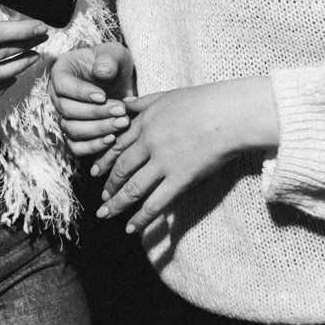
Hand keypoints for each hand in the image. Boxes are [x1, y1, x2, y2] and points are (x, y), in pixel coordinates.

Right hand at [51, 45, 136, 158]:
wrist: (120, 82)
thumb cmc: (114, 64)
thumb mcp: (115, 53)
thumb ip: (108, 58)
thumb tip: (102, 72)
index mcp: (62, 72)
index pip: (62, 85)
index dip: (81, 92)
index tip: (103, 95)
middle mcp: (58, 96)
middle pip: (67, 110)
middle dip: (96, 113)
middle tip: (121, 110)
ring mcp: (65, 117)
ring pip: (72, 130)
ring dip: (98, 129)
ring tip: (122, 123)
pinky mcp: (75, 135)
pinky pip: (77, 147)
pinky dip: (93, 146)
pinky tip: (113, 139)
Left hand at [94, 76, 278, 232]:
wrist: (229, 114)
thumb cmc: (203, 102)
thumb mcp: (166, 95)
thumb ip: (143, 102)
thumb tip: (123, 103)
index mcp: (145, 123)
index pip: (117, 145)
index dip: (104, 161)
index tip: (95, 172)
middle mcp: (149, 143)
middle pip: (121, 168)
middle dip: (109, 185)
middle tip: (102, 196)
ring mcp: (163, 162)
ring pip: (132, 188)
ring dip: (116, 204)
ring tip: (106, 214)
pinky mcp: (180, 179)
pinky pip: (155, 203)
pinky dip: (141, 218)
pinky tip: (130, 228)